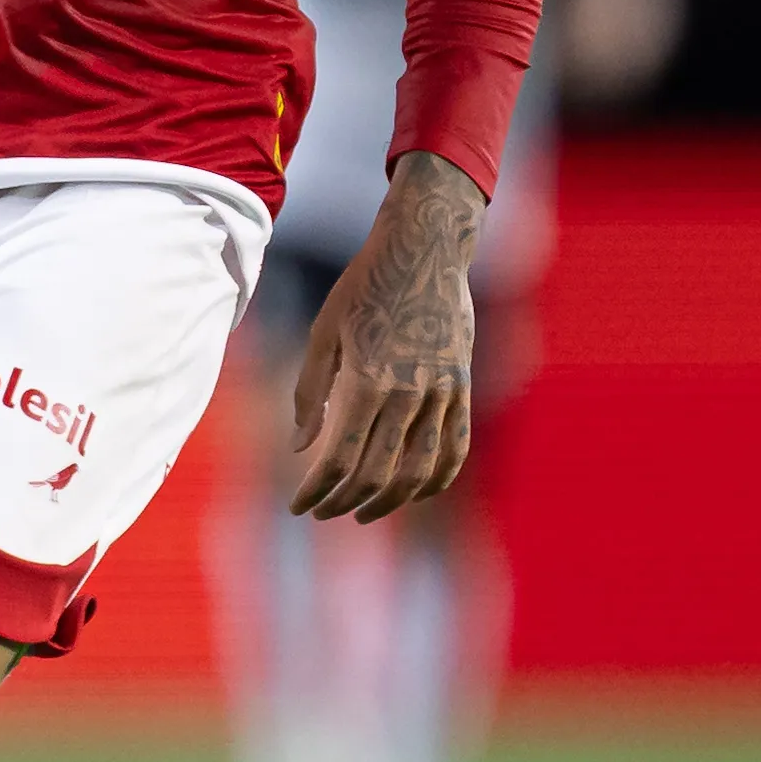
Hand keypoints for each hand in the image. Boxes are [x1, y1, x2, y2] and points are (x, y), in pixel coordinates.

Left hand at [288, 155, 486, 521]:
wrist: (425, 249)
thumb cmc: (364, 287)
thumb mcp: (323, 333)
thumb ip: (309, 393)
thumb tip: (299, 447)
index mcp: (368, 380)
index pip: (339, 458)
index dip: (316, 490)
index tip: (298, 505)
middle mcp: (409, 392)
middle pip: (376, 472)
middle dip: (344, 502)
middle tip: (322, 512)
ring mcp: (442, 391)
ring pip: (418, 470)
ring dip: (389, 501)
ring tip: (363, 511)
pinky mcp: (462, 387)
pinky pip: (455, 448)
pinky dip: (436, 480)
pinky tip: (415, 493)